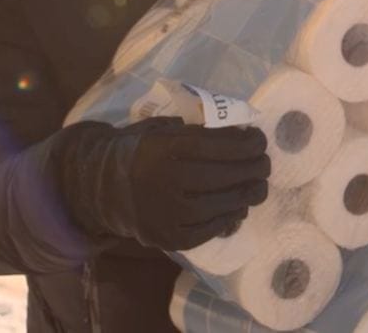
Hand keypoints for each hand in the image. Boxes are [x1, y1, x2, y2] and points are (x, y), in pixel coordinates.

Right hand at [60, 117, 269, 250]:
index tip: (259, 139)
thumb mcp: (158, 129)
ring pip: (223, 203)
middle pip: (224, 175)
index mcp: (161, 148)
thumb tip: (238, 131)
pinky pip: (212, 227)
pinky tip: (239, 205)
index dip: (244, 143)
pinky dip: (230, 216)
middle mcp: (166, 181)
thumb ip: (193, 130)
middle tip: (265, 162)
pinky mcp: (172, 238)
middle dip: (253, 167)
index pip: (215, 145)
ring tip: (259, 185)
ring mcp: (169, 213)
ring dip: (248, 193)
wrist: (102, 189)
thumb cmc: (137, 152)